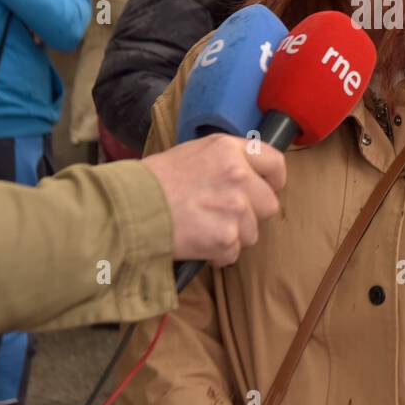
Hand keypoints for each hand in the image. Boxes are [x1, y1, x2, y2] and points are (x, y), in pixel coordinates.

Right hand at [141, 134, 286, 266]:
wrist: (128, 208)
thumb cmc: (153, 182)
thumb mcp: (193, 154)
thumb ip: (225, 161)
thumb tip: (248, 175)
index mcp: (229, 149)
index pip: (275, 162)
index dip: (273, 180)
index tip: (266, 189)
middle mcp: (238, 174)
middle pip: (269, 204)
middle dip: (250, 215)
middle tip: (222, 215)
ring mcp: (234, 207)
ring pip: (252, 232)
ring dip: (232, 236)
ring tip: (202, 227)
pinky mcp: (225, 236)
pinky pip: (233, 253)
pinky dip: (217, 255)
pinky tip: (196, 242)